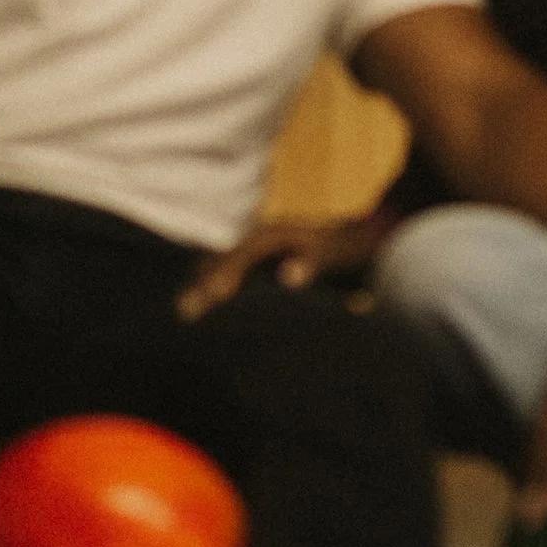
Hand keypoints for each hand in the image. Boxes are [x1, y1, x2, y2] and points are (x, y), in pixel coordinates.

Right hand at [177, 214, 391, 321]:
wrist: (361, 236)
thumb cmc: (346, 247)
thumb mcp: (335, 252)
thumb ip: (313, 263)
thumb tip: (290, 278)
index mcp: (272, 235)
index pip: (240, 255)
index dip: (224, 274)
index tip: (211, 296)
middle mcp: (259, 238)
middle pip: (222, 258)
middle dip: (202, 281)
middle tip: (185, 311)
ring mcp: (258, 248)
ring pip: (222, 263)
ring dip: (204, 282)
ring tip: (185, 310)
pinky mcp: (260, 260)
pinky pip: (231, 269)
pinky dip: (216, 283)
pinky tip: (208, 303)